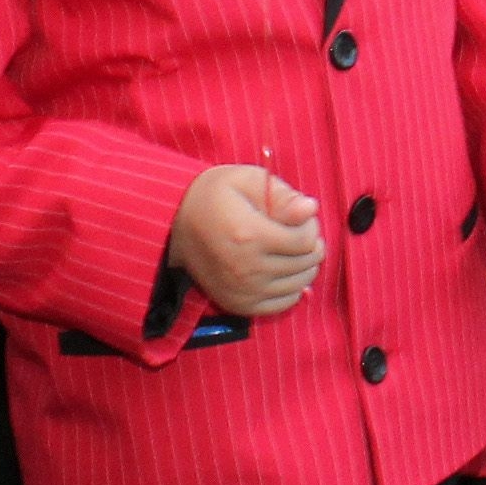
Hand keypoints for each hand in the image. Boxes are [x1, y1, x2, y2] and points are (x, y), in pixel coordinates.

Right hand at [174, 163, 323, 319]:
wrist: (174, 223)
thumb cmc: (216, 195)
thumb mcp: (247, 179)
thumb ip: (283, 195)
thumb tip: (311, 210)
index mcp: (249, 234)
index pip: (306, 241)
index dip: (310, 226)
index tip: (299, 217)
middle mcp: (246, 268)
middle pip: (305, 264)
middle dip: (310, 245)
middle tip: (295, 231)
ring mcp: (242, 290)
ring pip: (299, 285)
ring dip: (303, 266)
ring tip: (288, 248)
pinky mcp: (238, 305)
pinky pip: (284, 303)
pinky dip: (291, 287)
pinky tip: (281, 269)